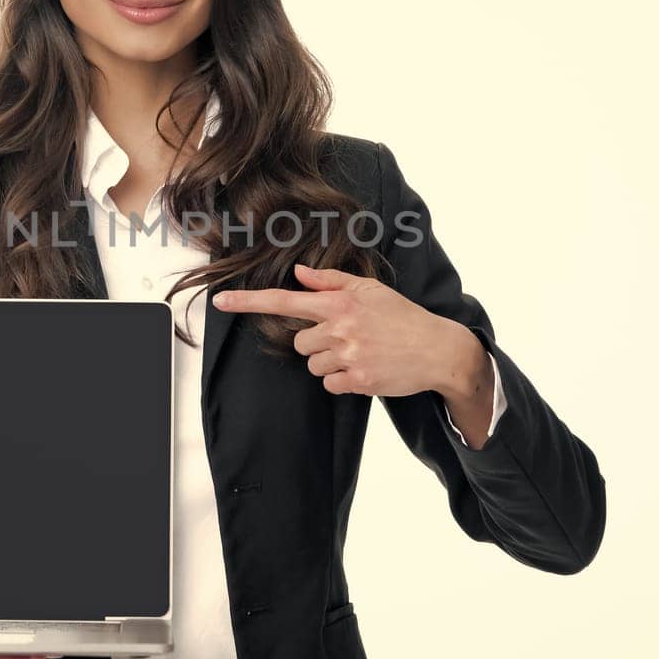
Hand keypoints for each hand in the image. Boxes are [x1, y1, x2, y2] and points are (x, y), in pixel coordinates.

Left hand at [213, 263, 486, 398]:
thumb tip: (298, 273)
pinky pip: (330, 385)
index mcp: (339, 303)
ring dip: (330, 363)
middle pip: (299, 342)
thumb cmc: (402, 317)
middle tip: (347, 339)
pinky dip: (343, 381)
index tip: (221, 302)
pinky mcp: (358, 381)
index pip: (284, 300)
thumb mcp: (370, 289)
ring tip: (360, 353)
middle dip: (316, 343)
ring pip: (314, 365)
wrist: (437, 349)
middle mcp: (340, 328)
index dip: (248, 302)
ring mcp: (349, 356)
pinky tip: (364, 370)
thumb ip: (331, 282)